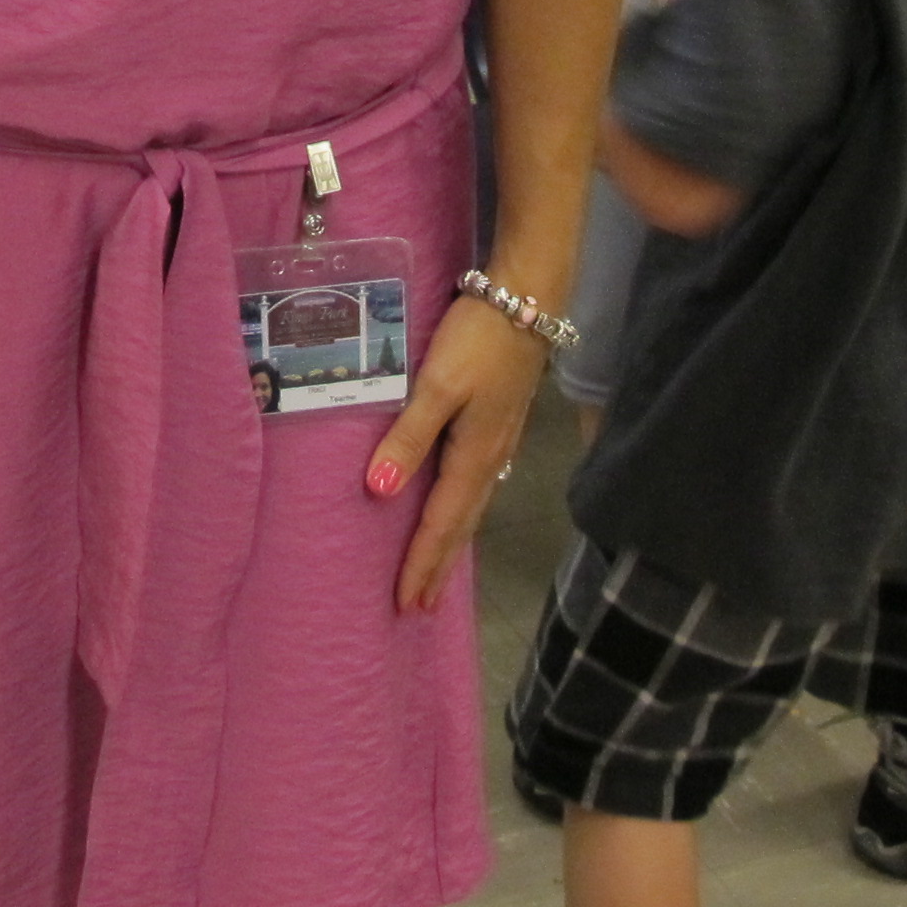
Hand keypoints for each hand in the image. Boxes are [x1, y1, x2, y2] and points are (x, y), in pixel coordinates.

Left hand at [364, 293, 550, 614]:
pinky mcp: (501, 424)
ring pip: (471, 506)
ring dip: (452, 542)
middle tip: (418, 607)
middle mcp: (491, 458)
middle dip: (438, 565)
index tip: (405, 602)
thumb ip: (408, 435)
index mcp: (473, 455)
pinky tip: (458, 509)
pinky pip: (478, 485)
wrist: (527, 299)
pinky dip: (463, 511)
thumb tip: (379, 490)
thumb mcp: (437, 384)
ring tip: (435, 571)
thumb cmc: (478, 339)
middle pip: (461, 524)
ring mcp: (500, 441)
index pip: (441, 522)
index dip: (422, 562)